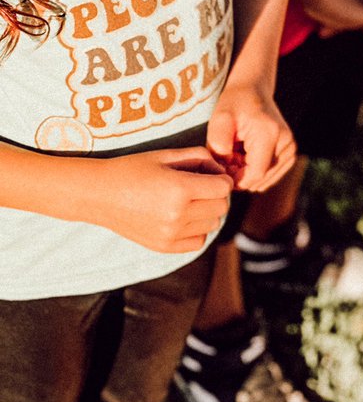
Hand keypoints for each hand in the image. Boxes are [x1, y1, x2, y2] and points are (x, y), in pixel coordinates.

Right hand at [99, 147, 232, 252]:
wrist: (100, 194)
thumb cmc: (134, 168)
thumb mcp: (167, 155)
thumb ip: (200, 157)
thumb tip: (222, 171)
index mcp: (180, 189)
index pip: (224, 188)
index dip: (221, 177)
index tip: (210, 173)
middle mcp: (177, 216)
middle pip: (221, 207)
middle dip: (217, 194)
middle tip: (202, 185)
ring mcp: (170, 235)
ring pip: (213, 225)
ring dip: (208, 212)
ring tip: (191, 200)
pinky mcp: (164, 247)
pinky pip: (198, 241)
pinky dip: (197, 229)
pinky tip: (184, 217)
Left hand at [206, 85, 296, 192]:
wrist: (253, 90)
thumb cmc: (234, 104)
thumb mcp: (220, 118)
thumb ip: (218, 143)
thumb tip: (226, 168)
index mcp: (269, 134)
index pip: (255, 174)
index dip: (235, 179)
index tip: (222, 167)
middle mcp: (286, 142)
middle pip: (261, 179)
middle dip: (241, 176)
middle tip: (227, 159)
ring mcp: (291, 148)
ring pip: (266, 179)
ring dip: (248, 174)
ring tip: (236, 155)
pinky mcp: (290, 153)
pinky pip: (271, 175)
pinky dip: (256, 171)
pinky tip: (246, 157)